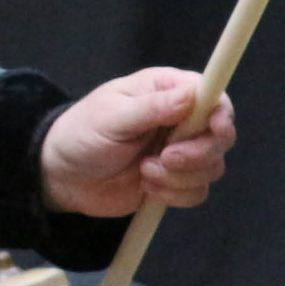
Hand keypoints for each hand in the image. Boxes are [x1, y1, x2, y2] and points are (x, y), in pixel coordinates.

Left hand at [39, 67, 236, 218]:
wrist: (63, 176)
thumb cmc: (81, 133)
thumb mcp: (112, 117)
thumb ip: (153, 107)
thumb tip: (194, 94)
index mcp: (166, 90)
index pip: (213, 95)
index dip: (221, 113)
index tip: (214, 128)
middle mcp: (181, 119)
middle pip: (221, 135)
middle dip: (198, 153)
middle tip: (165, 158)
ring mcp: (181, 151)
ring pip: (212, 167)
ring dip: (179, 177)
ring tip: (143, 172)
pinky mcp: (176, 181)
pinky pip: (197, 192)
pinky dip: (174, 195)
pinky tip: (146, 188)